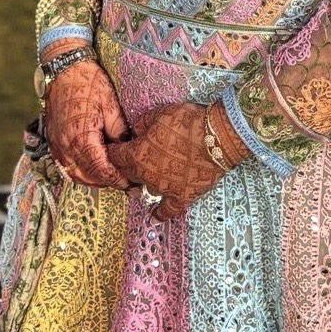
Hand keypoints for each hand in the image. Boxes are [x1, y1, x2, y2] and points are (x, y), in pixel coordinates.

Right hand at [43, 59, 131, 189]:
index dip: (117, 179)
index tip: (132, 183)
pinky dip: (80, 172)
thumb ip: (119, 132)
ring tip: (111, 177)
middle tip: (126, 183)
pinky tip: (93, 168)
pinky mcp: (53, 142)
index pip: (101, 170)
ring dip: (93, 179)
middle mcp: (66, 147)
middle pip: (88, 177)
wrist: (64, 70)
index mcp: (81, 138)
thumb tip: (128, 150)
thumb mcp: (111, 105)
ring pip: (76, 175)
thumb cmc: (89, 83)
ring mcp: (57, 146)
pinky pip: (66, 166)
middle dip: (107, 182)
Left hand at [107, 101, 247, 220]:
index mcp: (137, 155)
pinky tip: (154, 218)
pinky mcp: (182, 196)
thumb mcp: (159, 113)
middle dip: (126, 165)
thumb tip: (137, 130)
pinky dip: (160, 214)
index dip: (114, 150)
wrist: (216, 137)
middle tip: (131, 158)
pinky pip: (167, 210)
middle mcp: (146, 175)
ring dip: (144, 180)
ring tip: (150, 172)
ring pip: (145, 188)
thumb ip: (142, 123)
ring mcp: (164, 188)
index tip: (115, 148)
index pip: (115, 156)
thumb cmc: (187, 122)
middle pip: (127, 173)